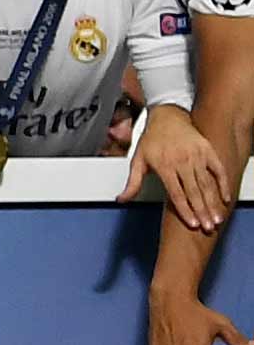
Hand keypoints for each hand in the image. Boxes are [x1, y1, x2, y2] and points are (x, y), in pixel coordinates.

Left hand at [121, 103, 233, 235]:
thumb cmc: (151, 140)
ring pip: (206, 184)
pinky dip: (223, 185)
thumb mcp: (138, 160)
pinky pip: (218, 170)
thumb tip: (121, 200)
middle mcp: (181, 161)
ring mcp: (196, 156)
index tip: (192, 224)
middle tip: (208, 227)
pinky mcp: (207, 150)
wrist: (167, 117)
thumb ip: (132, 183)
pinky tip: (224, 198)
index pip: (176, 193)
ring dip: (212, 203)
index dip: (185, 210)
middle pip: (193, 191)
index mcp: (164, 165)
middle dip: (202, 211)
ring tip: (216, 218)